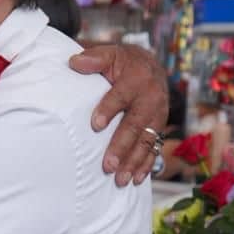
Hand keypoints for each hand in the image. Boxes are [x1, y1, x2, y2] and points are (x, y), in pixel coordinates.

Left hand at [69, 44, 168, 186]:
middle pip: (135, 125)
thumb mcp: (110, 54)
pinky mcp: (159, 128)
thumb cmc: (123, 63)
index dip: (109, 109)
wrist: (151, 67)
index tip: (95, 125)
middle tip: (106, 165)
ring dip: (133, 162)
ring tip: (120, 180)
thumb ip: (94, 58)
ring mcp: (158, 116)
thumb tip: (74, 62)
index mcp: (137, 79)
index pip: (121, 95)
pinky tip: (136, 180)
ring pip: (146, 141)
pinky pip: (155, 149)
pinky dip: (146, 165)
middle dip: (121, 146)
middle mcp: (151, 99)